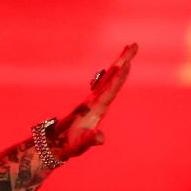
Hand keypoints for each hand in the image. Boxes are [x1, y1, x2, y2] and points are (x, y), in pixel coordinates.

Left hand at [51, 42, 136, 159]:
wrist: (56, 143)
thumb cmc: (70, 146)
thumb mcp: (80, 145)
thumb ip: (89, 140)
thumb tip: (99, 138)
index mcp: (94, 108)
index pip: (109, 91)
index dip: (117, 79)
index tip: (126, 64)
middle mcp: (94, 100)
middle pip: (111, 77)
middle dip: (122, 61)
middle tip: (134, 45)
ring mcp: (93, 99)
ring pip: (108, 77)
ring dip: (120, 62)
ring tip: (129, 48)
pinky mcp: (93, 101)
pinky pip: (106, 83)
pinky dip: (113, 73)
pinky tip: (118, 66)